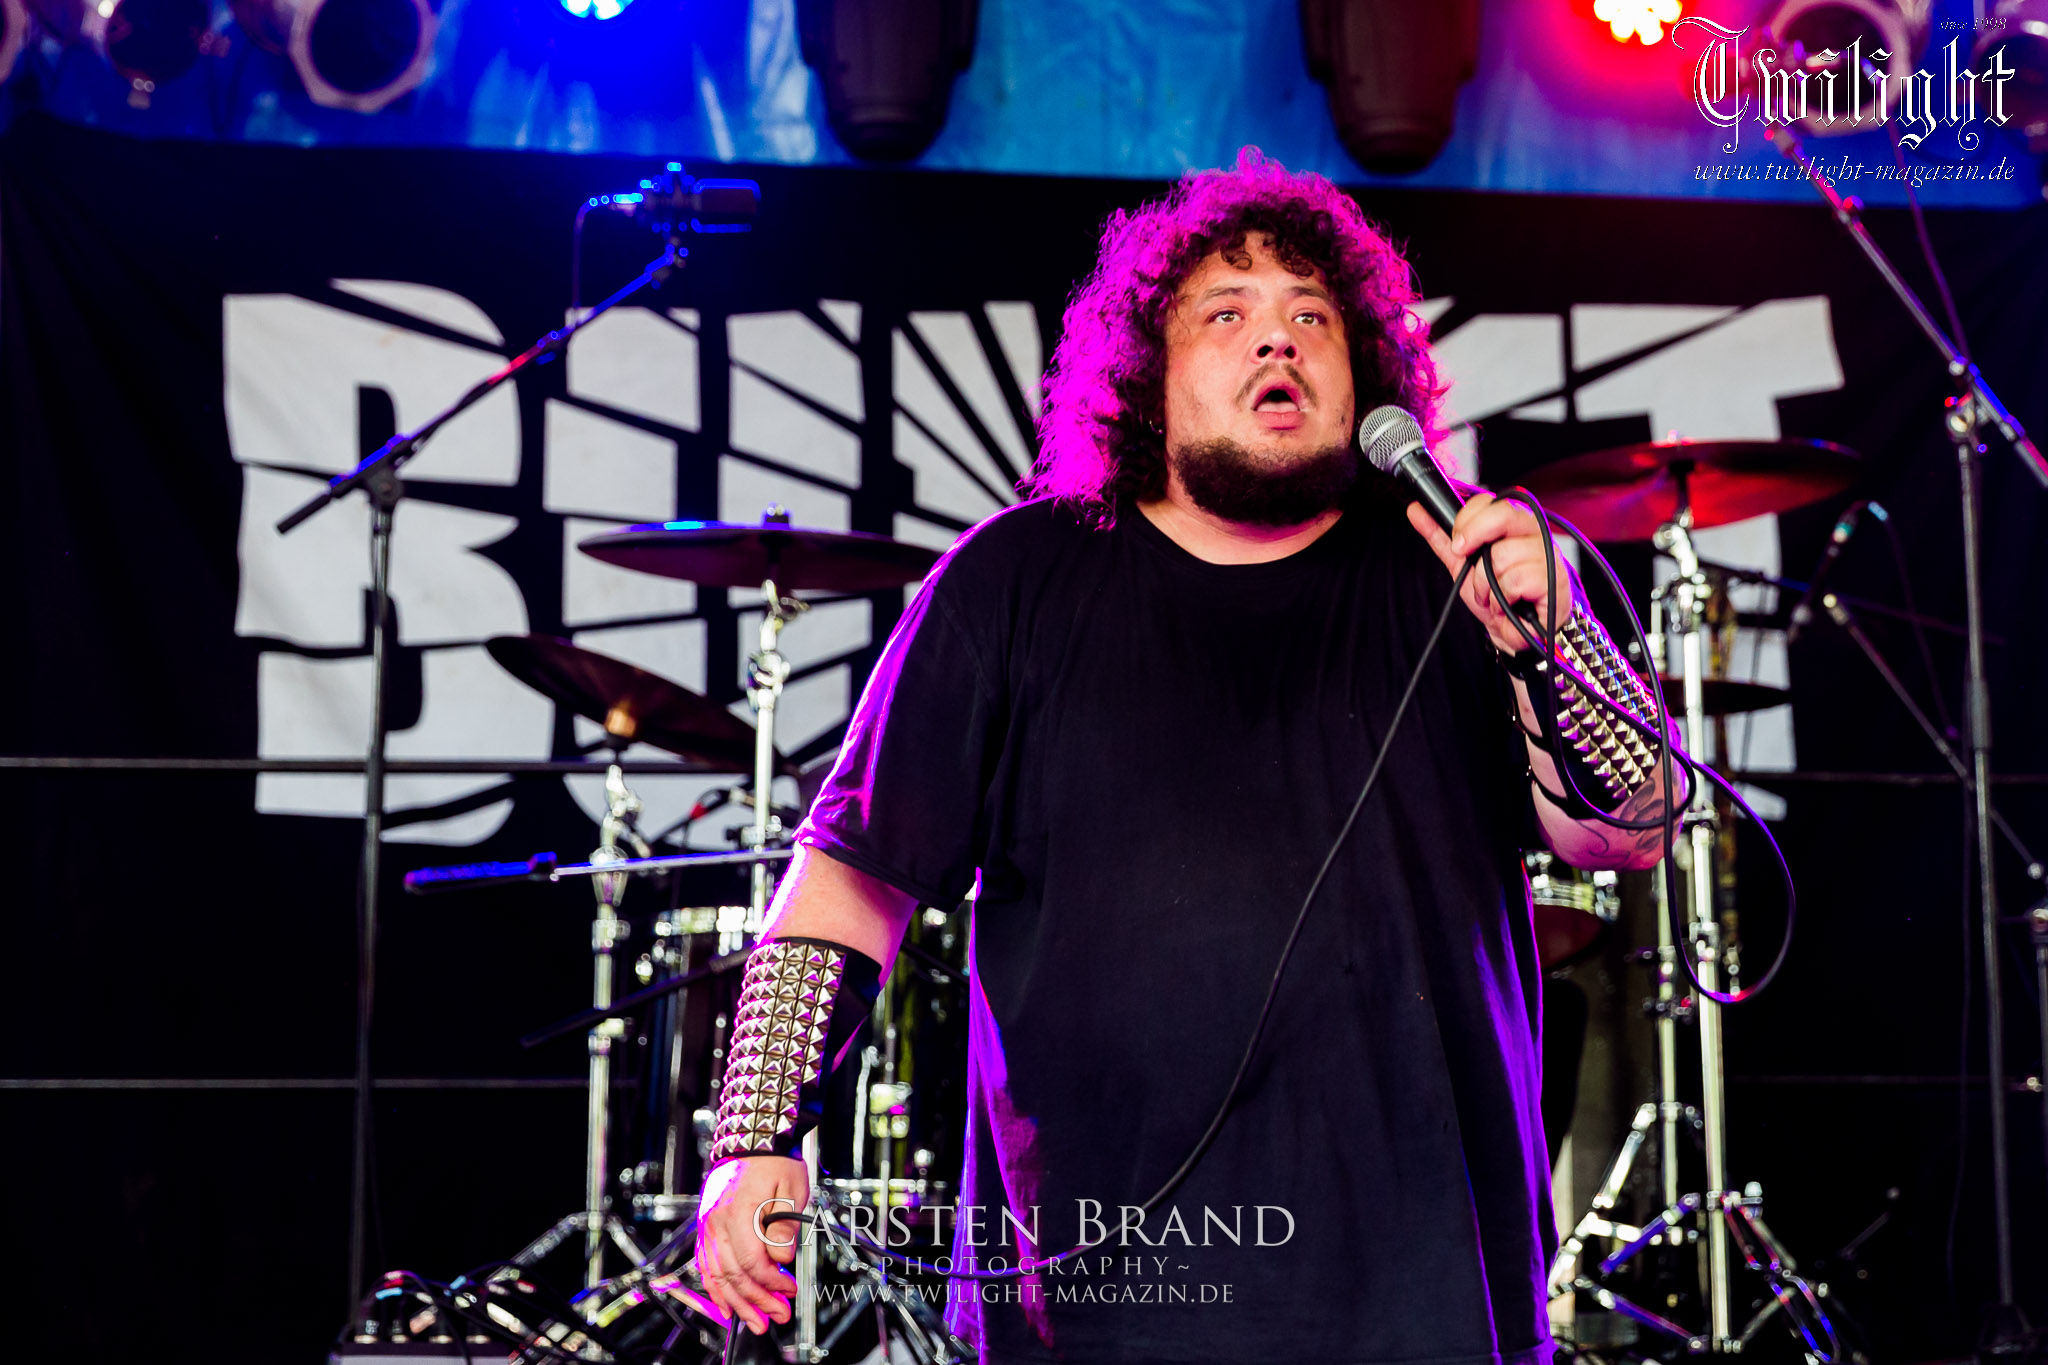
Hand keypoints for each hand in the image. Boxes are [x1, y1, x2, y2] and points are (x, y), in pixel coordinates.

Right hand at [694, 1155, 807, 1333]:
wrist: (752, 1139)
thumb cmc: (775, 1161)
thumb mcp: (792, 1188)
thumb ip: (786, 1224)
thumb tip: (782, 1258)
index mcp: (739, 1211)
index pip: (752, 1261)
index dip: (772, 1282)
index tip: (789, 1289)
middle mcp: (717, 1221)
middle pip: (734, 1274)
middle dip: (757, 1301)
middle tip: (778, 1316)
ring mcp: (708, 1225)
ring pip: (717, 1275)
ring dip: (737, 1303)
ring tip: (755, 1322)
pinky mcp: (706, 1226)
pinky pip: (706, 1265)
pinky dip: (716, 1289)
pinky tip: (727, 1306)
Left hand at [1405, 493, 1576, 656]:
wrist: (1515, 632)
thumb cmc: (1496, 594)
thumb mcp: (1463, 563)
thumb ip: (1441, 537)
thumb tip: (1415, 510)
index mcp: (1514, 523)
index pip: (1491, 502)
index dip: (1467, 519)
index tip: (1457, 543)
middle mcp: (1534, 533)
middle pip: (1504, 514)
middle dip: (1474, 537)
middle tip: (1466, 559)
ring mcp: (1547, 554)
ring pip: (1502, 555)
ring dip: (1486, 584)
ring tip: (1492, 595)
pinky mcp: (1553, 578)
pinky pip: (1514, 581)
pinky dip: (1500, 598)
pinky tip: (1507, 604)